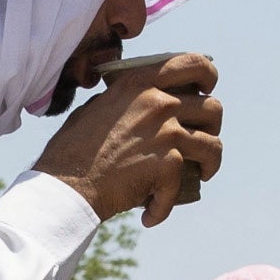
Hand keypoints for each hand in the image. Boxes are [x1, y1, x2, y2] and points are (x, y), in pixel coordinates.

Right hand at [36, 53, 223, 224]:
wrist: (66, 184)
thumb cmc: (72, 148)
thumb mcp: (97, 107)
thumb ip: (124, 98)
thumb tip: (138, 100)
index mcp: (141, 83)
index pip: (193, 63)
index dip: (209, 77)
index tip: (206, 92)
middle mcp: (158, 103)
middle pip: (213, 108)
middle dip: (213, 127)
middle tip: (201, 141)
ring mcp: (166, 134)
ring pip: (213, 146)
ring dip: (210, 164)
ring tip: (199, 175)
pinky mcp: (168, 166)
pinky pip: (183, 187)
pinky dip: (165, 205)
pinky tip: (150, 215)